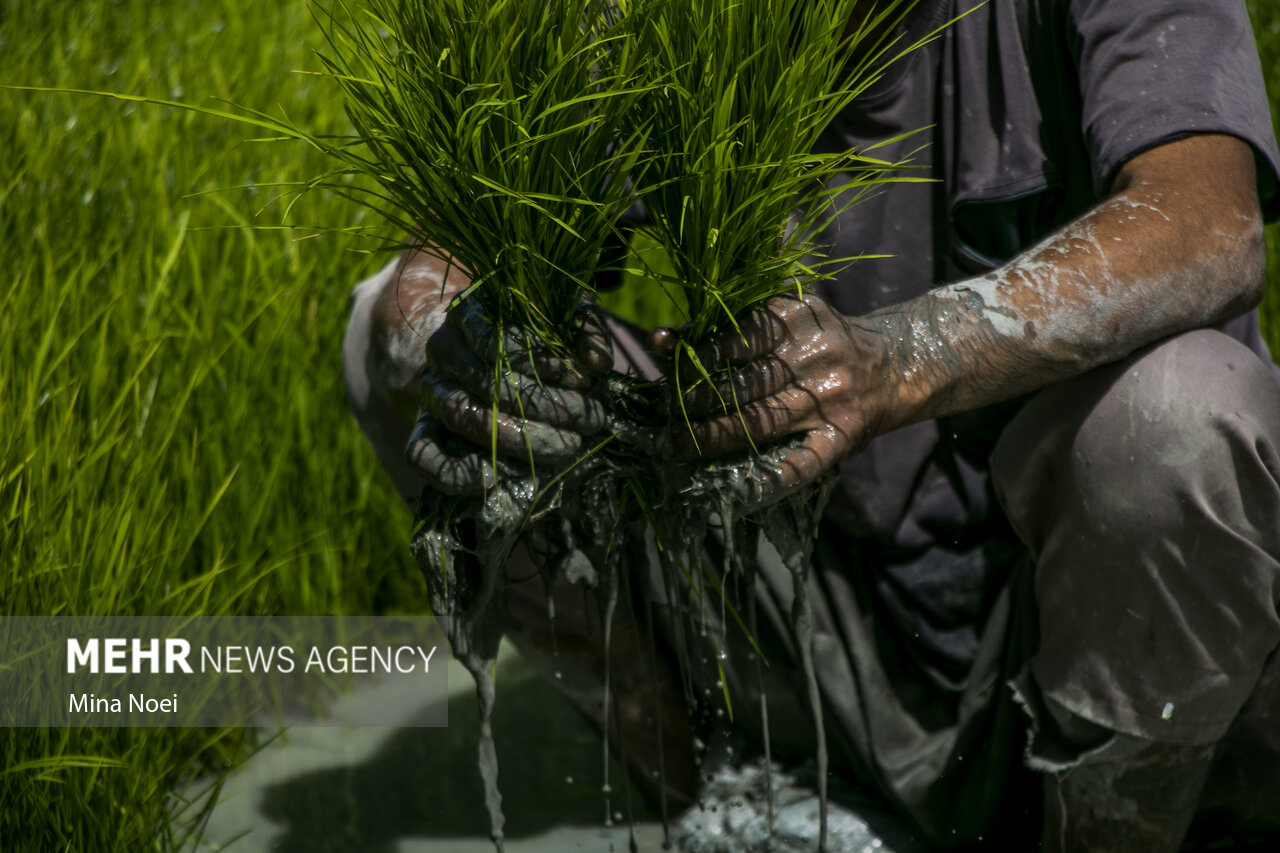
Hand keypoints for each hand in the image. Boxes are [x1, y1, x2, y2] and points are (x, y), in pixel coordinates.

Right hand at [405, 298, 615, 495]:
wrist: (475, 350)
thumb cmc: (531, 332)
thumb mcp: (561, 317)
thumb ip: (584, 330)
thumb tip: (598, 363)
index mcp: (469, 313)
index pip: (502, 340)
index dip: (546, 363)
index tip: (586, 381)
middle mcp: (443, 349)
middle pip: (490, 382)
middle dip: (549, 406)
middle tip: (592, 421)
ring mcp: (431, 390)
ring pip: (464, 416)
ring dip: (520, 439)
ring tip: (568, 447)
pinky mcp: (423, 428)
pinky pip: (423, 455)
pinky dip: (456, 473)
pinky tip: (497, 481)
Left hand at [651, 292, 894, 499]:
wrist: (896, 363)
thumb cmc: (821, 341)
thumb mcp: (786, 319)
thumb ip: (731, 327)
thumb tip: (662, 341)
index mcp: (796, 321)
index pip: (732, 340)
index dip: (693, 357)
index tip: (665, 369)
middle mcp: (813, 357)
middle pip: (740, 384)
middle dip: (693, 403)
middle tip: (661, 418)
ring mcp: (828, 400)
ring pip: (758, 423)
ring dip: (711, 438)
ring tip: (675, 447)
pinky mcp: (843, 436)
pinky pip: (803, 463)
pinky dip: (771, 480)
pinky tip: (740, 491)